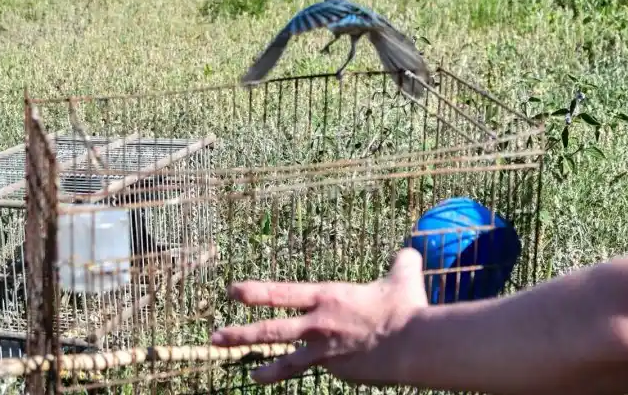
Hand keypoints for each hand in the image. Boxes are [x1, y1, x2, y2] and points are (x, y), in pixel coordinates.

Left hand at [210, 248, 428, 385]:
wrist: (412, 346)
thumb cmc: (406, 310)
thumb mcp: (403, 278)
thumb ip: (402, 263)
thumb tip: (410, 251)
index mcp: (327, 297)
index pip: (280, 293)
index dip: (254, 292)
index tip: (232, 292)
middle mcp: (318, 325)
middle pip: (270, 330)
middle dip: (240, 334)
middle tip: (216, 337)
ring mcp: (325, 352)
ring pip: (287, 362)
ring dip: (266, 369)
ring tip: (251, 376)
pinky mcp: (338, 372)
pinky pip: (321, 372)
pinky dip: (316, 372)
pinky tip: (323, 373)